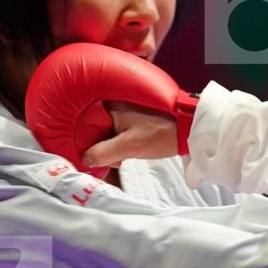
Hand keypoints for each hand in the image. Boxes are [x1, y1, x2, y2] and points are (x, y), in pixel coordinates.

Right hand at [24, 44, 196, 177]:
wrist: (189, 130)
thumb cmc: (161, 134)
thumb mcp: (129, 146)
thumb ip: (104, 152)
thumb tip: (85, 159)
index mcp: (110, 106)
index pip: (83, 122)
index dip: (79, 140)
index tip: (78, 154)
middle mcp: (113, 105)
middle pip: (93, 129)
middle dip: (96, 148)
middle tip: (105, 162)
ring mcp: (123, 112)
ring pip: (104, 133)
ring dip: (108, 149)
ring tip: (120, 160)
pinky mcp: (132, 120)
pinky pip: (115, 133)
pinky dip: (116, 146)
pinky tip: (124, 156)